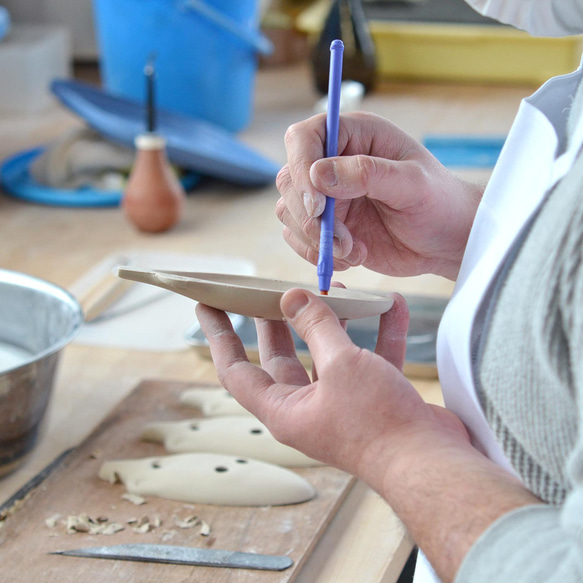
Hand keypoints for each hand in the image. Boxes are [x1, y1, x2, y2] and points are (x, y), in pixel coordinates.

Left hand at [195, 290, 468, 490]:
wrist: (434, 464)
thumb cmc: (379, 422)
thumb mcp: (341, 365)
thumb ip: (317, 327)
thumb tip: (292, 297)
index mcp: (284, 409)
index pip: (236, 369)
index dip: (218, 335)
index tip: (207, 305)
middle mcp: (308, 407)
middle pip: (281, 358)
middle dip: (275, 323)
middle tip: (268, 291)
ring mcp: (342, 403)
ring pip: (327, 354)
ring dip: (331, 322)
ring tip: (331, 287)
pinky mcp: (375, 398)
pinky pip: (372, 358)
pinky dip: (379, 332)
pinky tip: (391, 304)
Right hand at [276, 112, 483, 279]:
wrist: (446, 241)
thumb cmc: (439, 203)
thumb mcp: (413, 183)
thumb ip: (367, 173)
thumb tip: (318, 174)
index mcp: (355, 136)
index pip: (304, 138)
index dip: (300, 168)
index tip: (317, 206)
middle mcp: (334, 162)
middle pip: (290, 179)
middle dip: (309, 217)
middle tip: (342, 240)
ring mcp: (327, 196)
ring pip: (289, 212)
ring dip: (315, 239)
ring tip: (352, 251)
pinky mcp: (326, 226)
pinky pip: (298, 238)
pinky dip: (317, 254)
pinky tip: (350, 258)